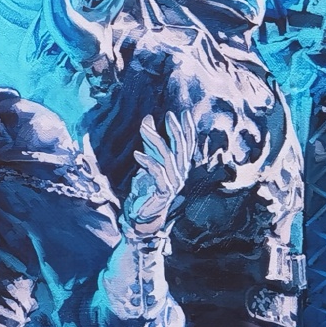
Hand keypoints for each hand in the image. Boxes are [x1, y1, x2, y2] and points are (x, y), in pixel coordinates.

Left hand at [121, 111, 193, 239]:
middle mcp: (180, 174)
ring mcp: (173, 183)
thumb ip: (150, 142)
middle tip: (169, 115)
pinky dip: (147, 162)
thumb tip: (148, 118)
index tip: (185, 113)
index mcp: (180, 166)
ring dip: (155, 140)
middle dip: (175, 130)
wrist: (143, 214)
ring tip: (144, 127)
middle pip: (181, 148)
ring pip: (167, 157)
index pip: (188, 144)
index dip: (188, 129)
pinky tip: (137, 153)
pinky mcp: (162, 192)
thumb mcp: (148, 160)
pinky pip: (157, 173)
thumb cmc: (147, 187)